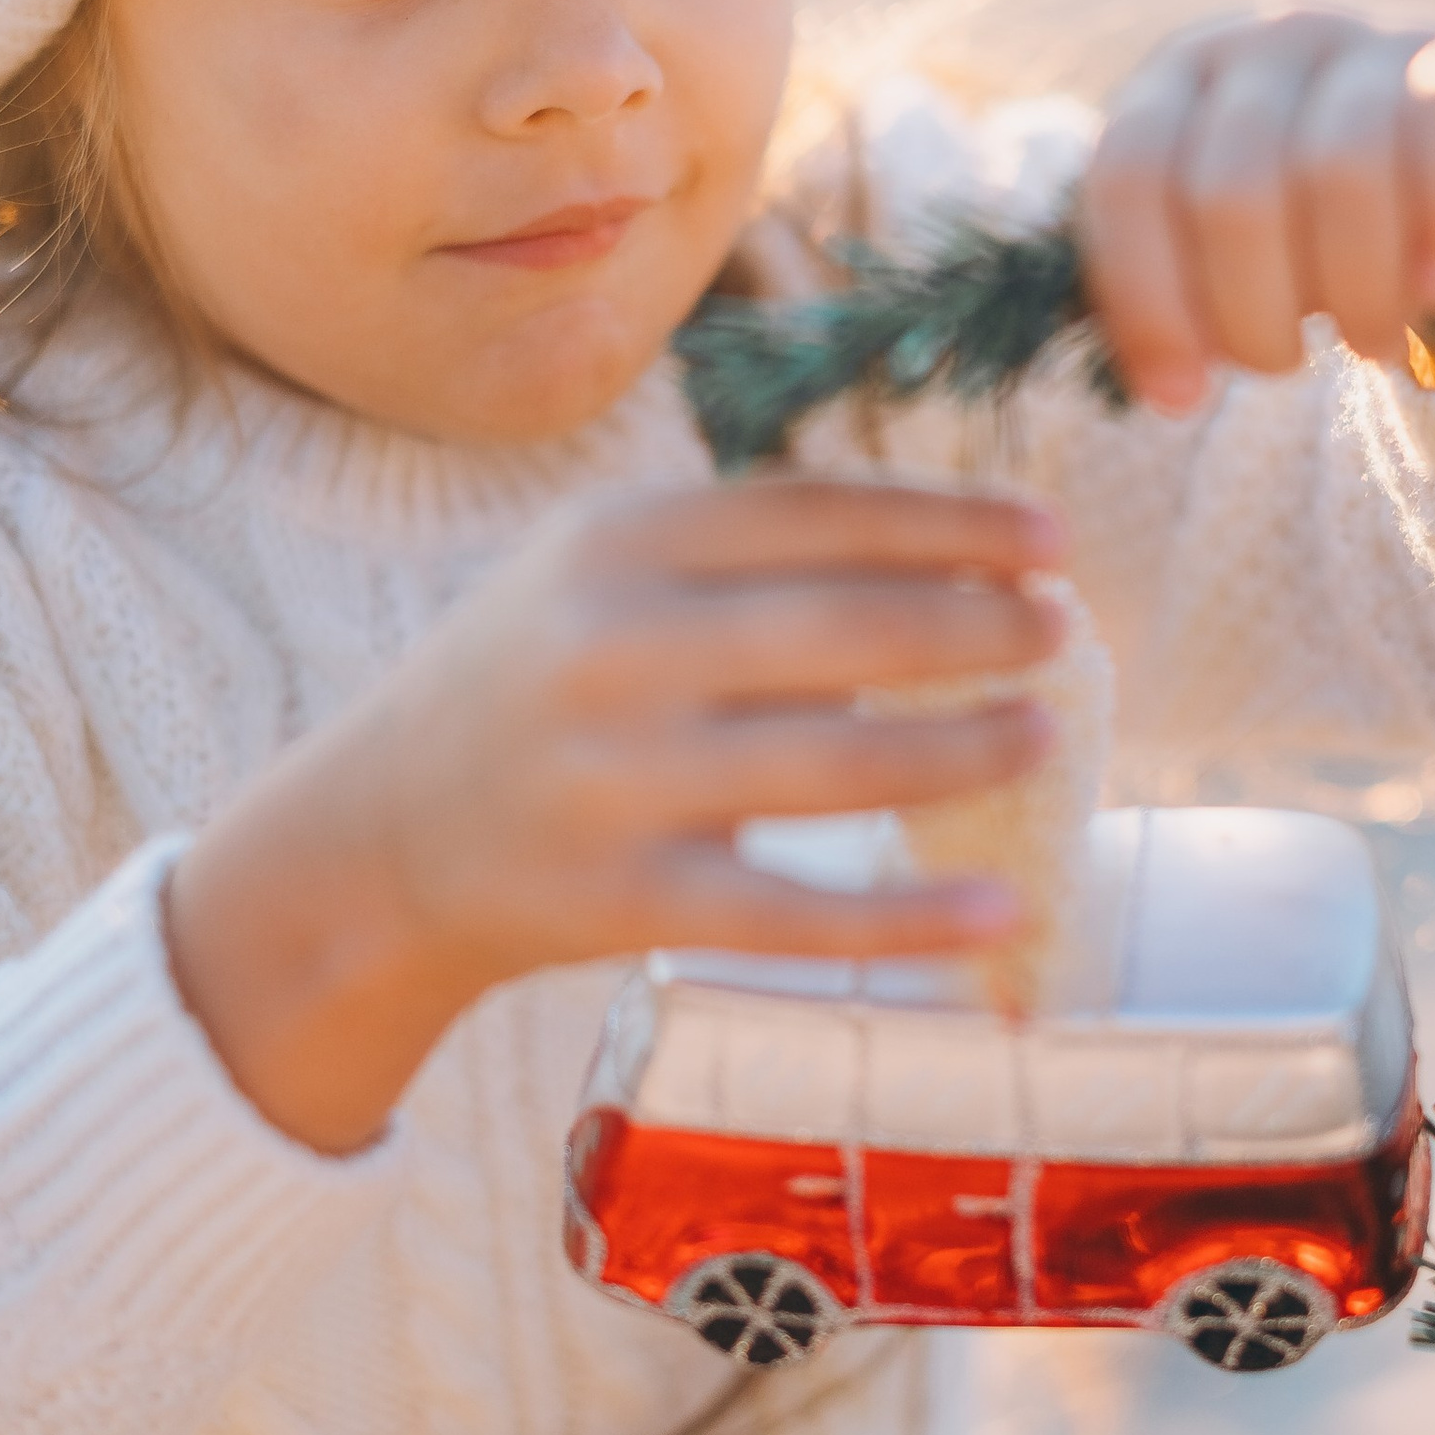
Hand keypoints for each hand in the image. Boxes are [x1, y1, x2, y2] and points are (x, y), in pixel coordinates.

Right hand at [166, 477, 1065, 1150]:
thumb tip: (949, 555)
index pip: (814, 514)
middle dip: (974, 626)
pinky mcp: (622, 900)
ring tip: (1043, 735)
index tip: (1050, 537)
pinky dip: (905, 920)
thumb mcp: (599, 577)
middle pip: (839, 628)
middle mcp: (611, 650)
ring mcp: (614, 780)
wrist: (373, 839)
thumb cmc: (532, 685)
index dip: (947, 521)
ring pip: (833, 764)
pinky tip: (1000, 913)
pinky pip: (791, 913)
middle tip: (1062, 632)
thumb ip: (743, 554)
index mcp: (614, 545)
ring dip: (963, 750)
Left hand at [1079, 10, 1434, 411]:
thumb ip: (1166, 290)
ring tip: (1368, 345)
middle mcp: (1264, 42)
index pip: (1128, 179)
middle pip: (1230, 189)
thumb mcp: (1220, 255)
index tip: (1177, 398)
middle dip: (1252, 314)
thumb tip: (1156, 382)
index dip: (1144, 301)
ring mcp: (1369, 40)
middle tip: (1280, 366)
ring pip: (1340, 171)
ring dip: (1353, 292)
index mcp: (1176, 82)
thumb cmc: (1309, 237)